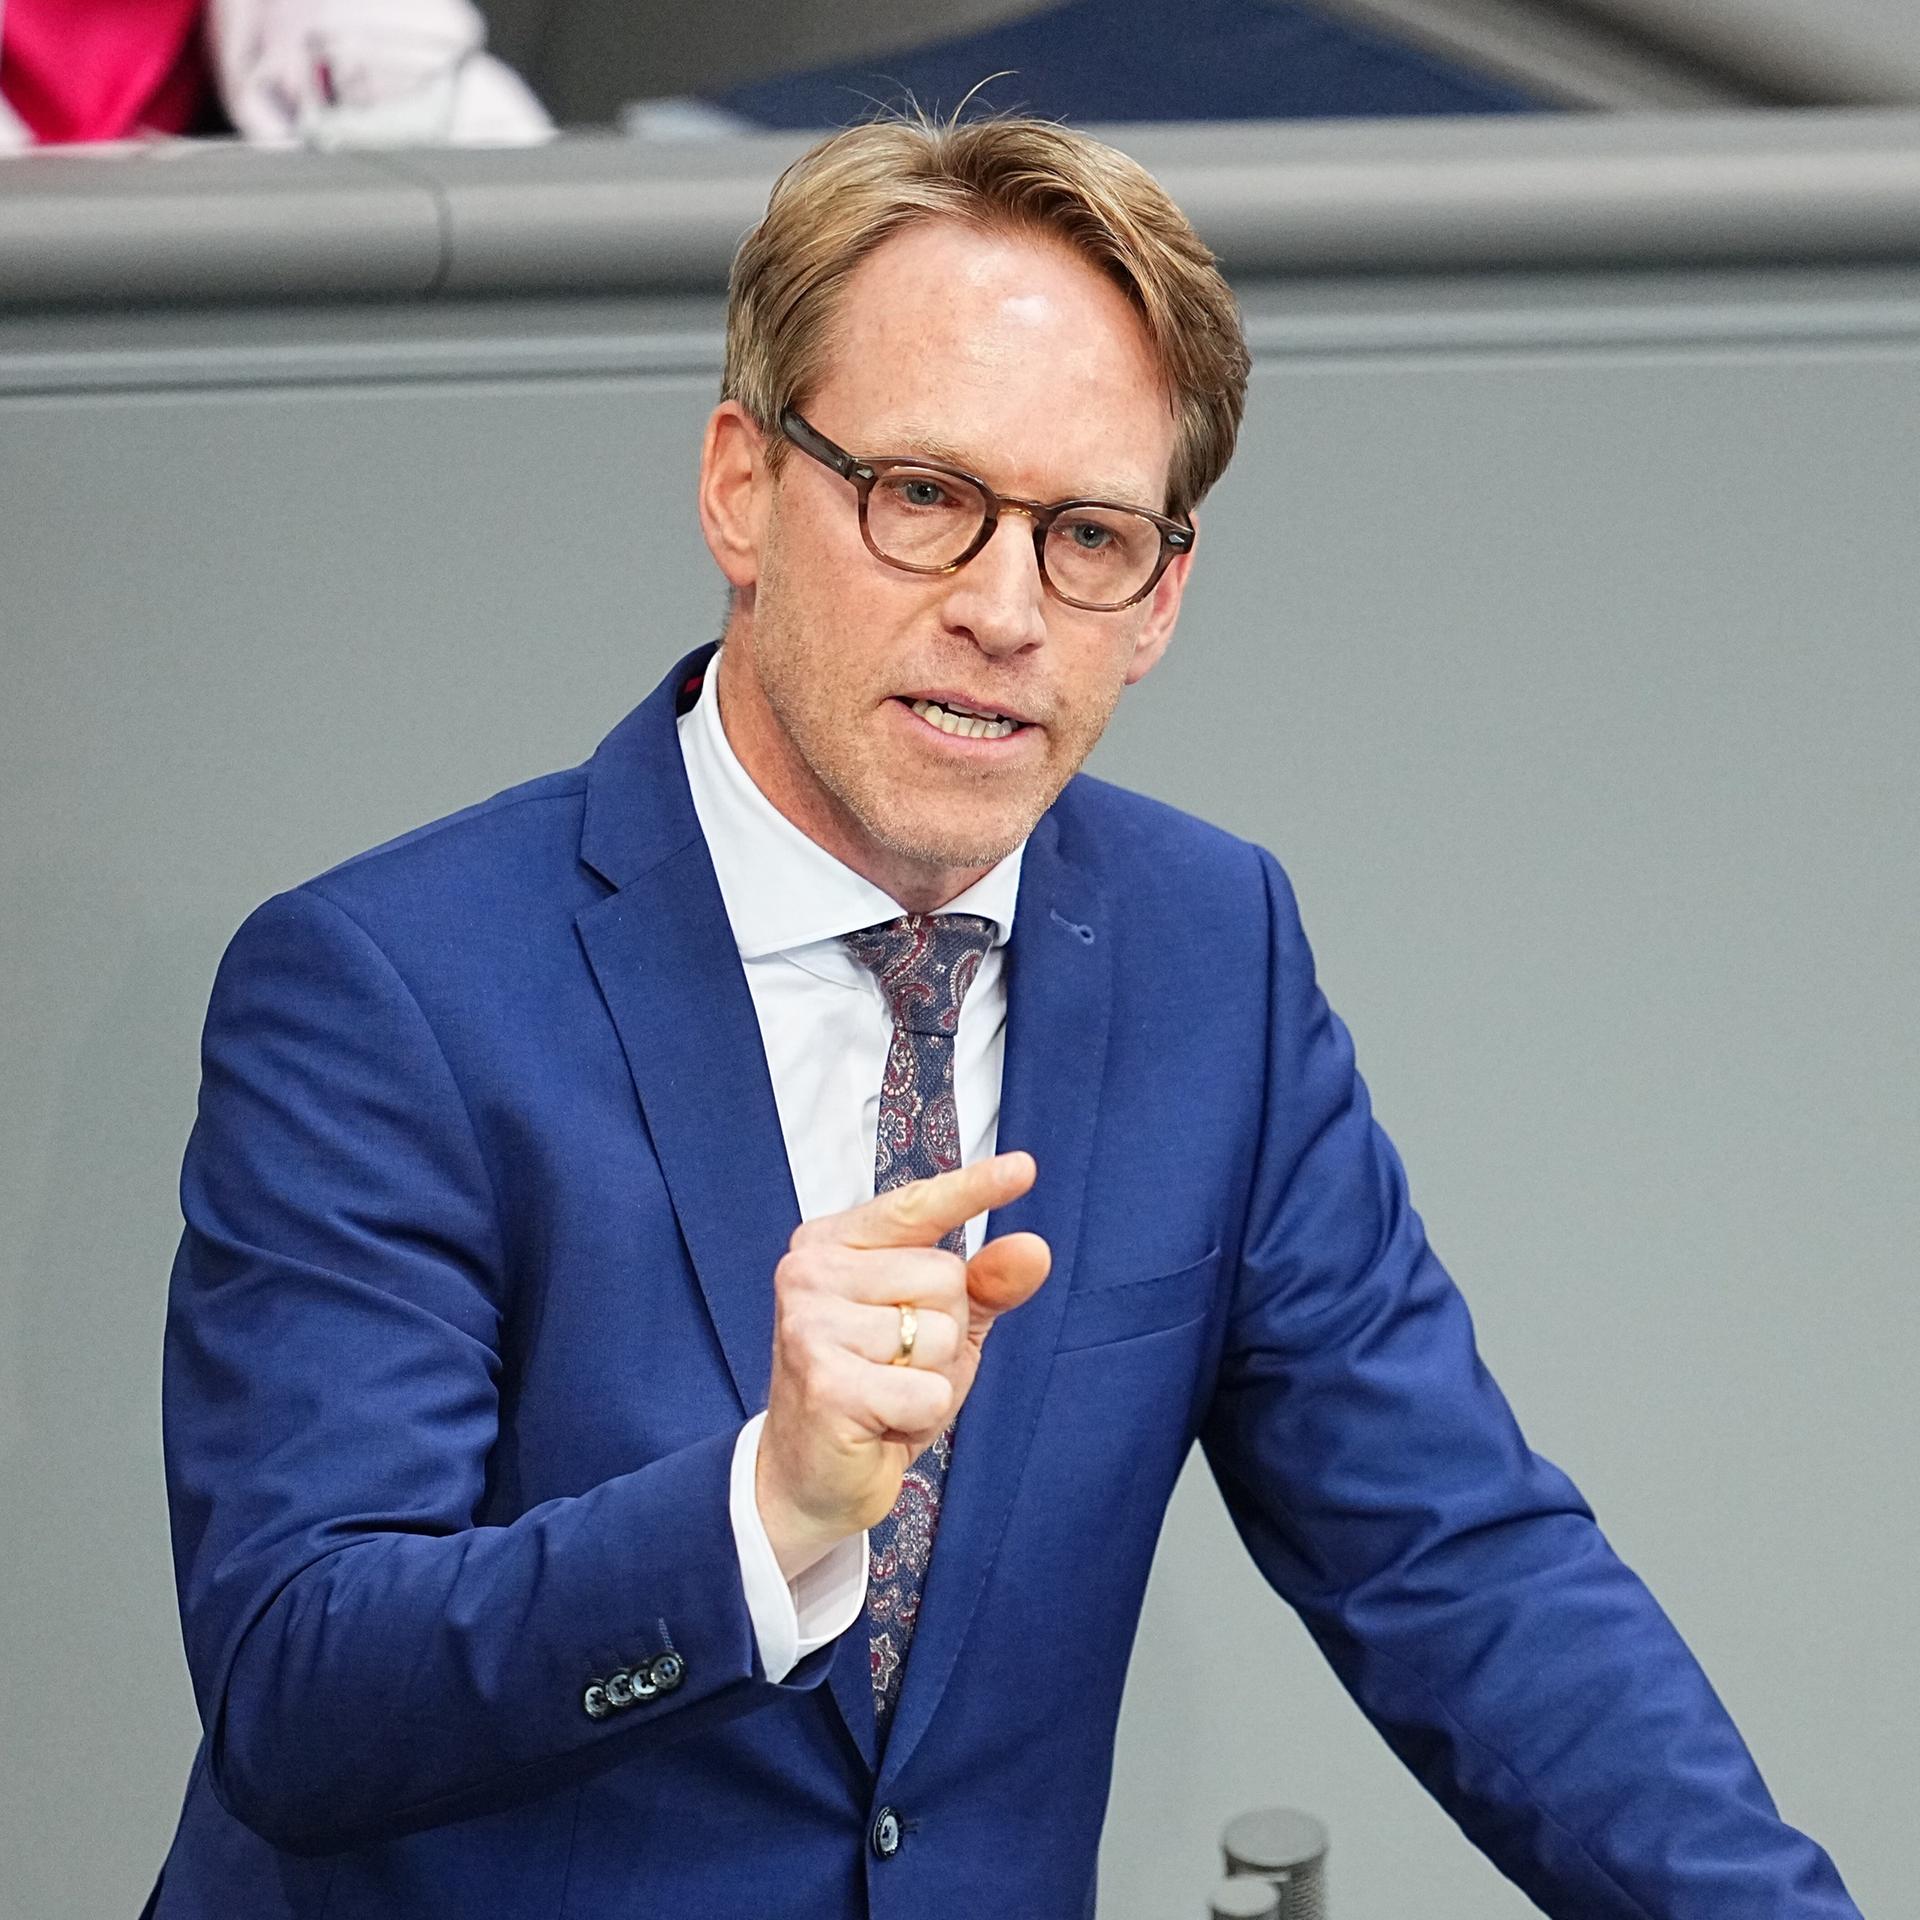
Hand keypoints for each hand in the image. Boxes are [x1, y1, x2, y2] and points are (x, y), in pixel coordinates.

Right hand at [756, 1151, 1049, 1580]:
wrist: (807, 1477)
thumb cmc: (875, 1388)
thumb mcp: (940, 1329)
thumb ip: (986, 1285)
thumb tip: (1034, 1248)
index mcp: (833, 1243)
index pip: (916, 1206)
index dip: (973, 1188)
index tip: (1025, 1168)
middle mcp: (810, 1271)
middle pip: (945, 1277)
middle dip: (943, 1332)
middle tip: (894, 1365)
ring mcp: (810, 1325)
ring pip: (941, 1333)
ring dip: (931, 1377)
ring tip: (886, 1393)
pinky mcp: (825, 1383)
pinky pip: (929, 1389)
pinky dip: (921, 1415)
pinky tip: (880, 1422)